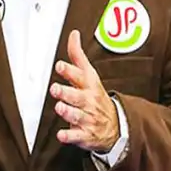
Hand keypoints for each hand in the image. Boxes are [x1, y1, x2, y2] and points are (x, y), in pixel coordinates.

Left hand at [50, 30, 119, 153]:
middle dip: (66, 92)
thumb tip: (73, 34)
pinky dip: (69, 136)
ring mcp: (87, 118)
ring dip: (68, 111)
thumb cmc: (96, 96)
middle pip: (77, 96)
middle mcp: (88, 101)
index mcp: (89, 85)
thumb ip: (77, 56)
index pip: (80, 76)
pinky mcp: (85, 134)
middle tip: (55, 88)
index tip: (59, 66)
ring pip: (76, 115)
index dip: (69, 71)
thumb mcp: (90, 74)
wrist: (116, 126)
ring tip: (59, 107)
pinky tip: (61, 134)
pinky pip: (76, 136)